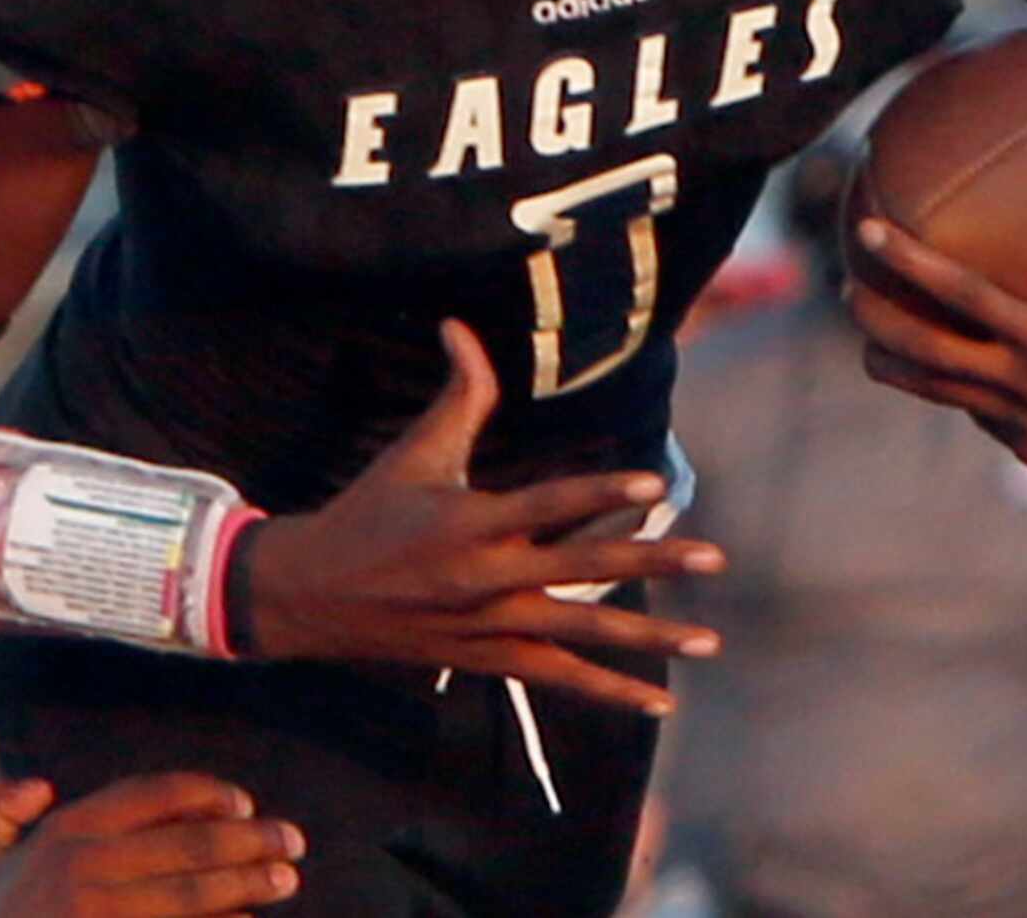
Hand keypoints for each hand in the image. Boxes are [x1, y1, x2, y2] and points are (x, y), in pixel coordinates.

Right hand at [0, 774, 304, 917]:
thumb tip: (42, 783)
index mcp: (61, 835)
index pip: (150, 797)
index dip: (205, 795)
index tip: (245, 804)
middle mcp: (80, 870)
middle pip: (186, 846)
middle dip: (249, 842)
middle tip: (294, 842)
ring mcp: (97, 917)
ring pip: (191, 894)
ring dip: (248, 885)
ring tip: (287, 881)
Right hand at [244, 320, 725, 713]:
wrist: (313, 596)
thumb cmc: (370, 509)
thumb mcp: (415, 449)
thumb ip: (457, 392)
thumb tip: (460, 323)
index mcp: (469, 522)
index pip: (550, 505)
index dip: (602, 495)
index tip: (655, 486)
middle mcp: (486, 580)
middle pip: (585, 573)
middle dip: (654, 564)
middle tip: (714, 557)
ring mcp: (491, 627)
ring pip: (583, 635)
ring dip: (649, 641)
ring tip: (708, 642)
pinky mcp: (490, 659)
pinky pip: (559, 677)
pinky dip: (610, 691)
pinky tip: (659, 703)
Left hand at [844, 124, 1026, 497]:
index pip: (961, 294)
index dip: (909, 262)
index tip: (868, 232)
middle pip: (923, 353)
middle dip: (876, 322)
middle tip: (845, 289)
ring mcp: (1024, 427)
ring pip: (938, 394)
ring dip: (897, 366)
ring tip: (868, 342)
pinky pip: (979, 416)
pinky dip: (957, 392)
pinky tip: (947, 370)